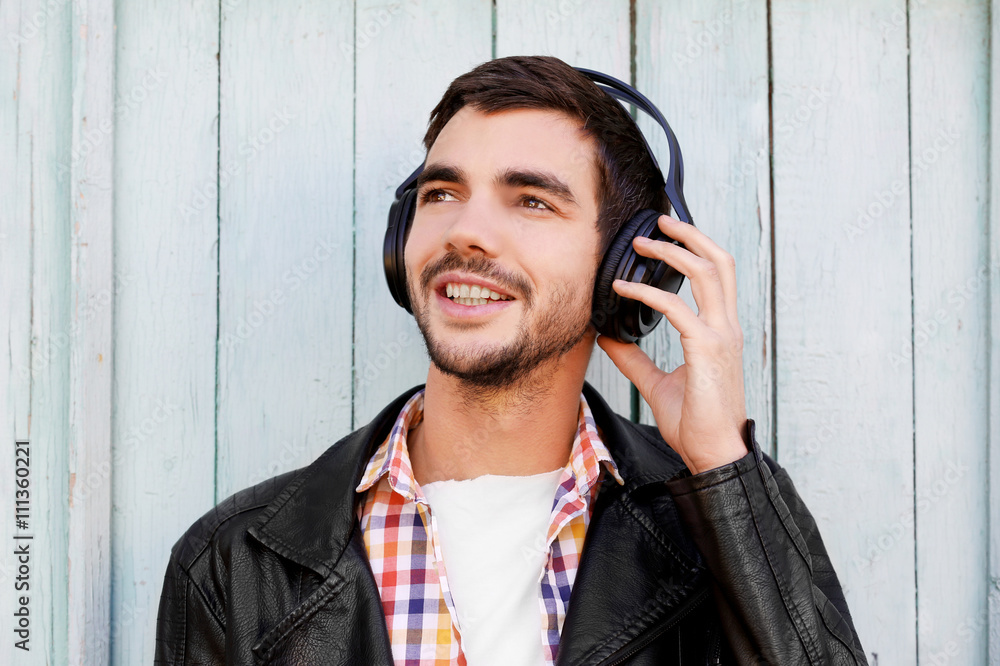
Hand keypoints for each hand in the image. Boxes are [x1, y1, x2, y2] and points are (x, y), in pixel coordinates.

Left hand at [597, 214, 748, 474]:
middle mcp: (726, 327)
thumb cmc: (694, 423)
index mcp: (720, 332)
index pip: (716, 277)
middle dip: (690, 236)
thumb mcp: (657, 382)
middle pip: (719, 262)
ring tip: (641, 243)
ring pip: (706, 273)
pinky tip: (623, 288)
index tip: (664, 238)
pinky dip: (647, 293)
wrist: (713, 454)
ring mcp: (721, 337)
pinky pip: (676, 309)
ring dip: (672, 252)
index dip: (694, 250)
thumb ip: (634, 357)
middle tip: (658, 222)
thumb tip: (608, 335)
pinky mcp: (707, 350)